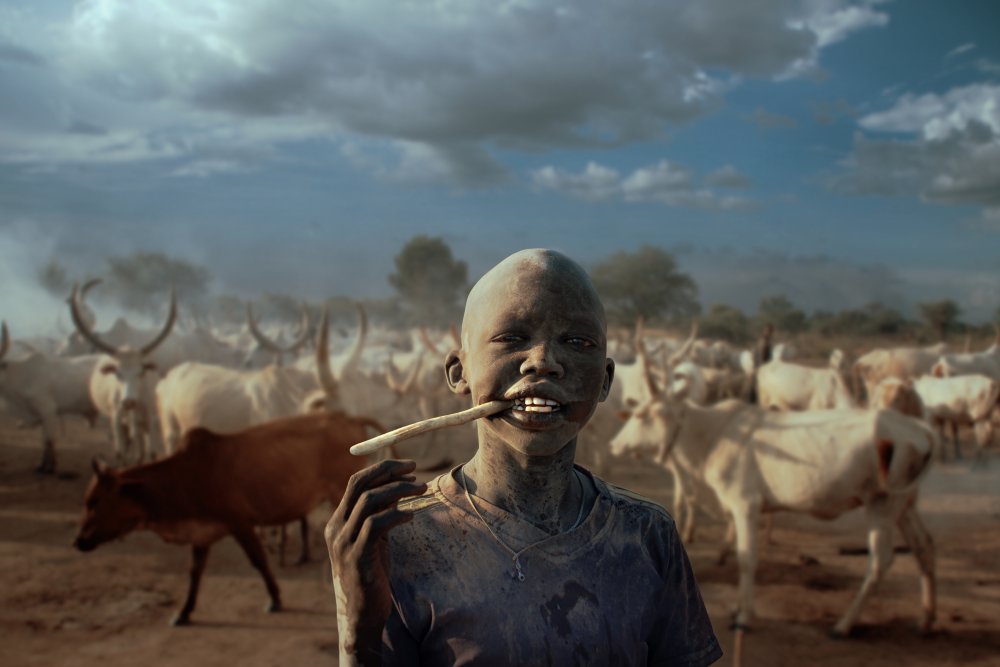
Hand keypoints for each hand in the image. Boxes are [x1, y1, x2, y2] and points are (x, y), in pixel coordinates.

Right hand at [325, 459, 426, 665]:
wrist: (363, 616)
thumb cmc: (372, 575)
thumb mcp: (374, 540)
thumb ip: (379, 515)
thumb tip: (396, 488)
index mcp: (338, 521)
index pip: (356, 482)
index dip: (382, 468)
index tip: (407, 465)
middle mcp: (336, 529)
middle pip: (360, 485)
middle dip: (389, 471)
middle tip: (416, 469)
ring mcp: (344, 543)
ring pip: (369, 501)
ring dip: (398, 490)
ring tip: (422, 489)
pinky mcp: (357, 558)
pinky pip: (375, 526)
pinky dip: (395, 515)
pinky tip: (411, 515)